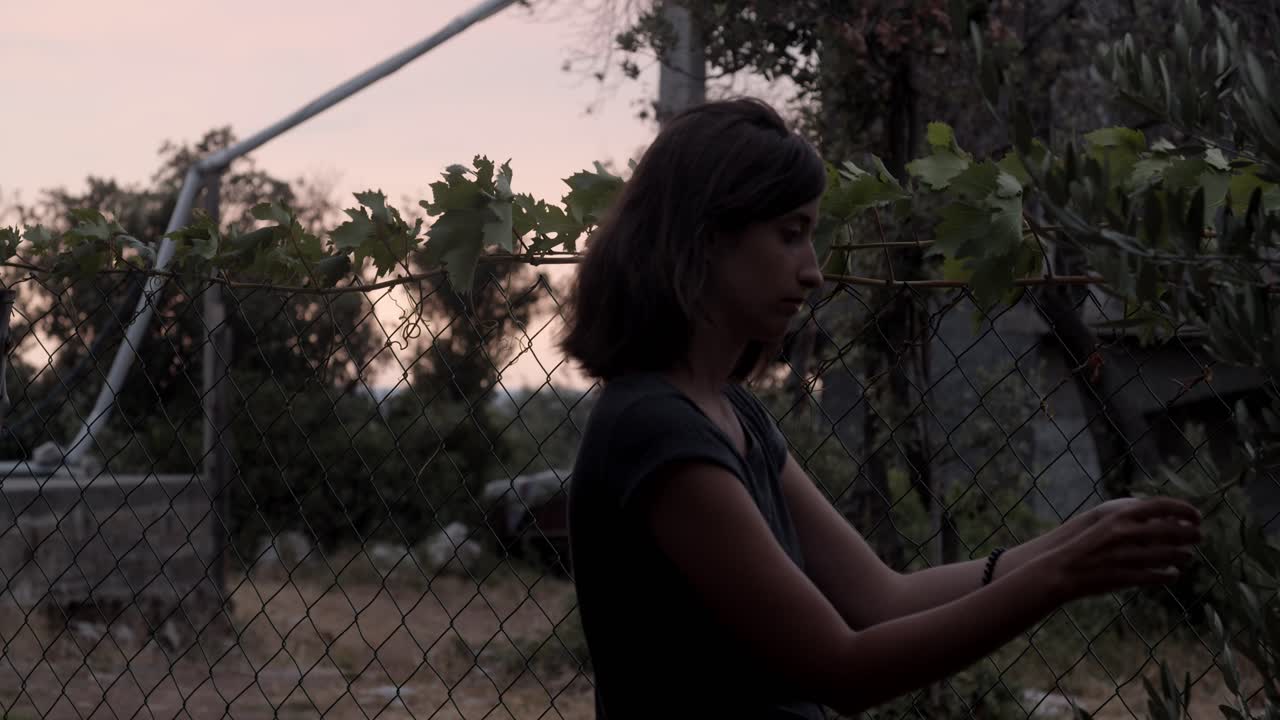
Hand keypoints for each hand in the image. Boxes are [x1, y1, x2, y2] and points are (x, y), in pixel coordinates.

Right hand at [1039, 496, 1202, 602]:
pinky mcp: (1127, 577)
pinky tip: (1173, 573)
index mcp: (1120, 515)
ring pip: (1169, 555)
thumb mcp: (1104, 522)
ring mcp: (1126, 556)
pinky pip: (1158, 576)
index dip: (1184, 509)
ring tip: (1187, 555)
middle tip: (1199, 536)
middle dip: (1191, 534)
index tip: (1196, 515)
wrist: (1062, 569)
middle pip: (1172, 531)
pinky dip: (1170, 575)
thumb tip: (1161, 517)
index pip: (1161, 506)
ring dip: (1183, 555)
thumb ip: (1131, 517)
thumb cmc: (1084, 543)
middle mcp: (1125, 533)